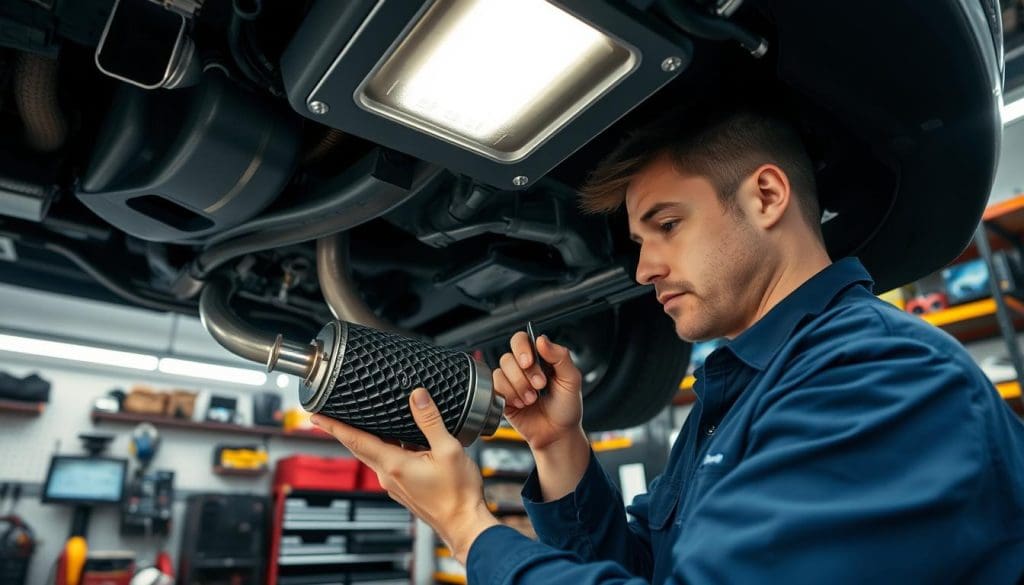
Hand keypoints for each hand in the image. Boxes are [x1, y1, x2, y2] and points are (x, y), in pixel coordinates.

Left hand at [311, 388, 498, 563]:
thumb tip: (417, 397)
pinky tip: (399, 440)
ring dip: (367, 438)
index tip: (316, 416)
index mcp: (394, 465)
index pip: (355, 441)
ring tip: (366, 421)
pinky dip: (386, 448)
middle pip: (360, 447)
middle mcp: (389, 476)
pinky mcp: (404, 488)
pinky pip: (388, 462)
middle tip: (330, 415)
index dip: (334, 427)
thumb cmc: (458, 494)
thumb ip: (430, 421)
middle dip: (343, 430)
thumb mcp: (448, 450)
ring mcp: (395, 484)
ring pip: (375, 455)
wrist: (464, 523)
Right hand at [492, 332, 584, 450]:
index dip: (522, 348)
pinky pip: (495, 387)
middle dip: (524, 374)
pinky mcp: (502, 397)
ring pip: (501, 372)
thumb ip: (560, 357)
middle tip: (539, 386)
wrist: (558, 434)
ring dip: (519, 387)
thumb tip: (542, 340)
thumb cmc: (566, 408)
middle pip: (508, 357)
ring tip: (532, 399)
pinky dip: (509, 396)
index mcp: (540, 358)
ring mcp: (511, 383)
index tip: (529, 362)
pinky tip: (521, 404)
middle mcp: (523, 368)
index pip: (522, 340)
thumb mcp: (572, 380)